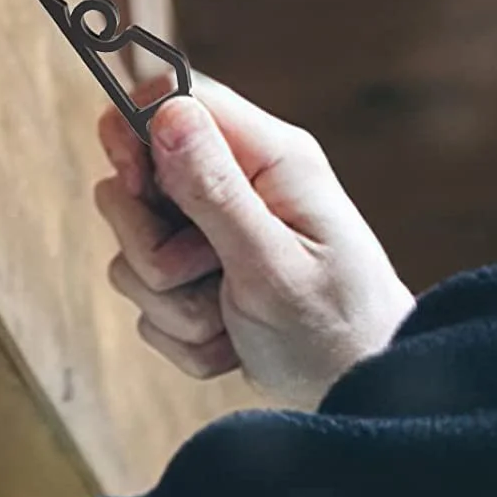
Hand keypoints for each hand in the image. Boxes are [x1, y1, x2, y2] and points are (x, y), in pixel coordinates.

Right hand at [94, 71, 414, 407]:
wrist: (363, 399)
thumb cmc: (337, 331)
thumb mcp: (272, 264)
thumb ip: (215, 189)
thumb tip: (166, 111)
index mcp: (269, 158)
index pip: (173, 97)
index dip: (134, 131)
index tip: (133, 183)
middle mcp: (240, 183)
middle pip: (136, 179)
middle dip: (154, 246)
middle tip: (207, 276)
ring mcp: (215, 230)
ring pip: (134, 247)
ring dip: (171, 302)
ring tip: (229, 321)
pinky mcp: (199, 276)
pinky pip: (147, 295)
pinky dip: (181, 332)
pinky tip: (229, 343)